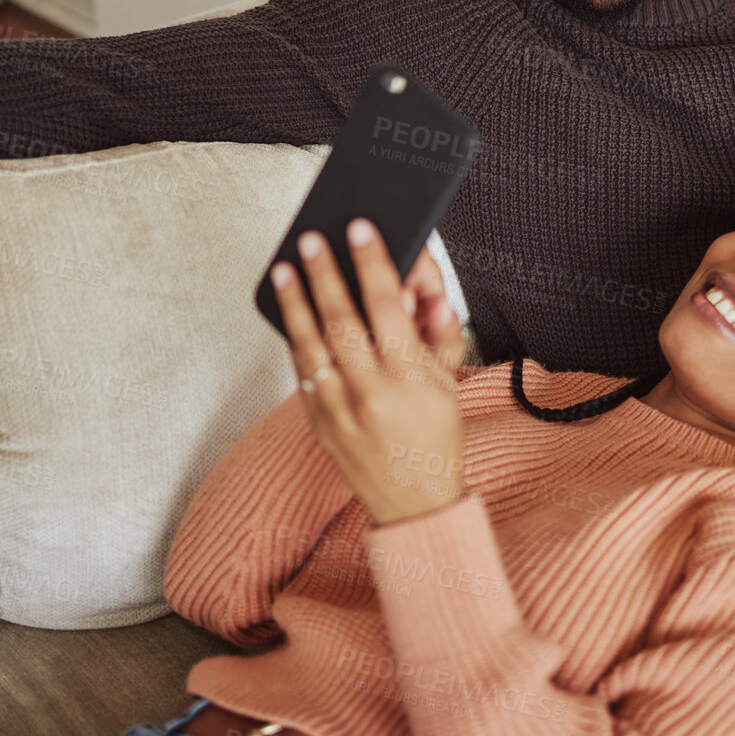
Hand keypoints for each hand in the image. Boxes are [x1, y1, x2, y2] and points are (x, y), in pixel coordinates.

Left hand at [270, 218, 469, 525]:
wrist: (415, 505)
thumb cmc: (436, 437)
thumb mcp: (449, 382)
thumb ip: (439, 331)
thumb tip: (422, 286)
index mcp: (410, 378)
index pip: (387, 305)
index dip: (373, 262)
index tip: (360, 230)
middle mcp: (371, 393)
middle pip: (340, 319)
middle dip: (324, 273)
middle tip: (311, 238)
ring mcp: (339, 411)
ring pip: (310, 345)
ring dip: (295, 303)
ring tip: (284, 269)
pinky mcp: (319, 424)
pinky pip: (302, 373)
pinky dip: (295, 339)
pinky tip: (290, 314)